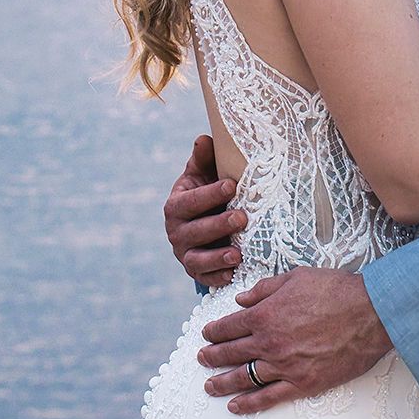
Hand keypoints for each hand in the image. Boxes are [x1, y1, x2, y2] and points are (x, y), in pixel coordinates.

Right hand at [163, 134, 246, 287]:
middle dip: (218, 225)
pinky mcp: (196, 272)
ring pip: (197, 259)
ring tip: (238, 254)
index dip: (209, 194)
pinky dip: (218, 278)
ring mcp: (184, 254)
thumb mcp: (203, 175)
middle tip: (242, 217)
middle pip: (194, 231)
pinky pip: (205, 278)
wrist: (203, 221)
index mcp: (175, 205)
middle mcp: (176, 232)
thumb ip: (203, 159)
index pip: (190, 201)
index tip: (232, 185)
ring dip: (217, 257)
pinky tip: (233, 274)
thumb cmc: (206, 193)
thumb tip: (204, 139)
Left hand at [196, 268, 392, 414]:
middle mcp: (268, 343)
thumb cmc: (335, 290)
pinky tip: (235, 407)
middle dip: (212, 356)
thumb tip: (242, 299)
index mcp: (264, 315)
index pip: (229, 326)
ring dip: (222, 383)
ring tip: (209, 386)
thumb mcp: (295, 278)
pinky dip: (249, 404)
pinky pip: (268, 397)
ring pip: (243, 378)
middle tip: (201, 359)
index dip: (213, 331)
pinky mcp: (302, 384)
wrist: (370, 313)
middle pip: (231, 353)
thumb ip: (264, 289)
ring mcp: (284, 366)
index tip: (206, 334)